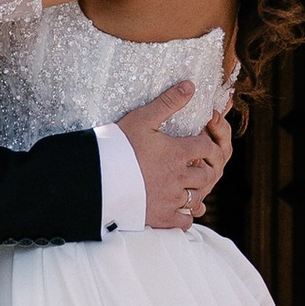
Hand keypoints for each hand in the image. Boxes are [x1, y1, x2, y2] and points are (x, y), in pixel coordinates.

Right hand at [119, 85, 230, 230]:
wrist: (97, 179)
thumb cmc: (118, 146)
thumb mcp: (143, 119)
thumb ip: (168, 102)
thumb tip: (190, 85)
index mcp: (177, 153)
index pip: (207, 147)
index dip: (207, 143)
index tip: (199, 142)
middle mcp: (179, 177)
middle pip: (206, 175)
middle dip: (204, 168)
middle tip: (195, 164)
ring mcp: (171, 199)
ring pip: (197, 198)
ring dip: (195, 190)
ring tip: (185, 185)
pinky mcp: (161, 217)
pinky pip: (184, 221)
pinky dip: (185, 215)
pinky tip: (178, 207)